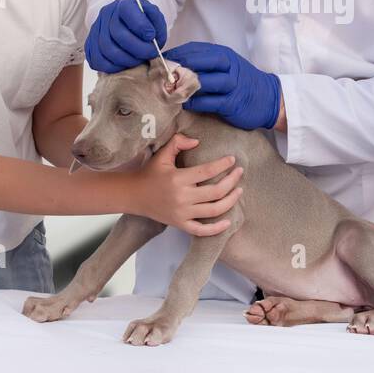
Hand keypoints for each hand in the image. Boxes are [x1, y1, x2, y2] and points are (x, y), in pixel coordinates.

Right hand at [85, 0, 167, 72]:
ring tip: (139, 60)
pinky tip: (124, 65)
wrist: (131, 25)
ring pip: (106, 49)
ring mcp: (96, 28)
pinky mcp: (90, 43)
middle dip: (137, 48)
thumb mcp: (155, 18)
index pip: (126, 10)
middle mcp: (107, 13)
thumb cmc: (146, 22)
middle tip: (150, 53)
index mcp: (125, 2)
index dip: (140, 25)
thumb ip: (156, 23)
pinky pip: (96, 60)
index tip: (151, 36)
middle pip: (117, 33)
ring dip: (126, 59)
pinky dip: (112, 67)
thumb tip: (149, 36)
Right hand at [128, 133, 242, 235]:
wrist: (134, 195)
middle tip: (239, 173)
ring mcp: (181, 213)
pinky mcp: (180, 224)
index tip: (232, 159)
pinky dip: (216, 229)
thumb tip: (197, 141)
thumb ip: (178, 142)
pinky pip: (201, 230)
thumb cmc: (150, 173)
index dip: (223, 165)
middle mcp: (182, 197)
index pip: (207, 171)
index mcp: (178, 178)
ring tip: (239, 191)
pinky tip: (228, 221)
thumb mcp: (162, 154)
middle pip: (216, 191)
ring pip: (213, 210)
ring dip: (230, 201)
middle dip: (232, 181)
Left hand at [163, 41, 280, 129]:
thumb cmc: (242, 82)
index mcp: (224, 55)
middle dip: (179, 67)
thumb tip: (175, 65)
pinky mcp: (232, 103)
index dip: (176, 54)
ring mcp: (231, 85)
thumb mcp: (226, 66)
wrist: (268, 98)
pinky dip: (196, 103)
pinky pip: (210, 102)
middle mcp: (228, 66)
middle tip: (162, 74)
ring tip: (170, 90)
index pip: (195, 49)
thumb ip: (205, 64)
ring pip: (204, 82)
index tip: (159, 60)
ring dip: (185, 86)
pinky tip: (185, 103)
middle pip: (200, 61)